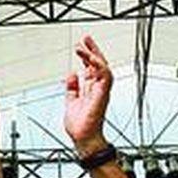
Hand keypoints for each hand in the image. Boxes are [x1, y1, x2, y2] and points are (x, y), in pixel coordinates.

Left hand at [64, 35, 112, 155]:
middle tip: (85, 39)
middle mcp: (98, 89)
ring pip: (103, 67)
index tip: (81, 46)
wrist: (83, 139)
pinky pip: (105, 77)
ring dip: (94, 55)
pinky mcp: (102, 95)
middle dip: (92, 50)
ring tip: (85, 47)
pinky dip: (99, 66)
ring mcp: (101, 92)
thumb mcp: (71, 102)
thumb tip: (71, 75)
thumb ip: (72, 89)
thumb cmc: (80, 126)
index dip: (86, 56)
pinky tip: (91, 59)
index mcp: (91, 90)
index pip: (91, 68)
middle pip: (98, 65)